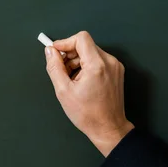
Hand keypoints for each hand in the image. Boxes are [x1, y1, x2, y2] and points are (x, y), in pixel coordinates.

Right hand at [44, 31, 133, 155]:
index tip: (55, 51)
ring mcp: (115, 66)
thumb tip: (50, 51)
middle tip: (61, 69)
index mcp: (97, 65)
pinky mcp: (117, 72)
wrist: (108, 128)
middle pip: (86, 45)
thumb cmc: (88, 114)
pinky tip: (82, 81)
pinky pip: (99, 61)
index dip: (65, 42)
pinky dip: (88, 66)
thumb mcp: (64, 91)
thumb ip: (55, 67)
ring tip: (71, 79)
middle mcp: (109, 62)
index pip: (81, 38)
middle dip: (70, 54)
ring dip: (78, 61)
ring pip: (92, 52)